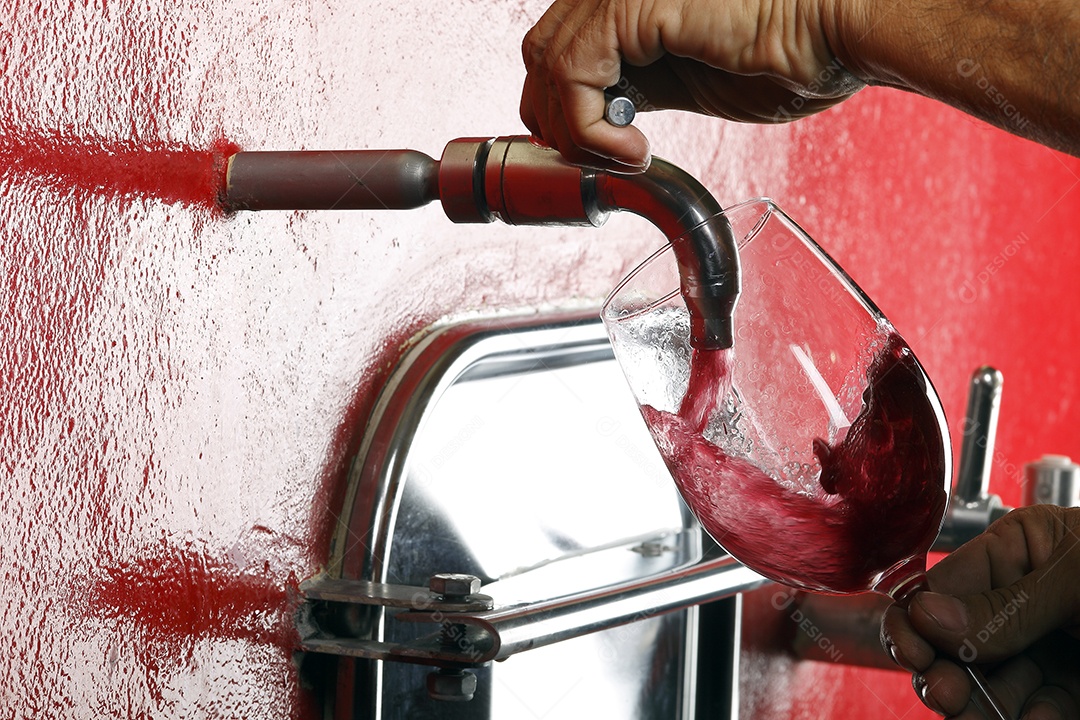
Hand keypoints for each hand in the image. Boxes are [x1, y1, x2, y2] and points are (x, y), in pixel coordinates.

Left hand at [519, 0, 864, 169]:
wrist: (839, 35)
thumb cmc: (789, 56)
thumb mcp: (687, 83)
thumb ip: (635, 88)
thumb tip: (599, 118)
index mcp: (631, 7)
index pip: (557, 53)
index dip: (561, 109)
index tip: (599, 152)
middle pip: (538, 55)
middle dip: (559, 121)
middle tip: (606, 160)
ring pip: (545, 65)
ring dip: (577, 130)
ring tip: (628, 157)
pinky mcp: (634, 4)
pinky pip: (572, 74)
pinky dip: (591, 127)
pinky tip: (636, 149)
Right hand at [881, 505, 1079, 717]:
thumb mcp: (1076, 579)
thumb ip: (1006, 603)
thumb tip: (925, 615)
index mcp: (1021, 549)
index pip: (944, 584)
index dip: (918, 619)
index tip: (911, 650)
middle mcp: (1025, 597)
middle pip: (958, 639)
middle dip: (945, 669)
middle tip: (944, 693)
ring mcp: (1050, 646)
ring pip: (991, 682)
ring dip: (979, 705)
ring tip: (976, 717)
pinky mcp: (1073, 688)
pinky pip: (1035, 710)